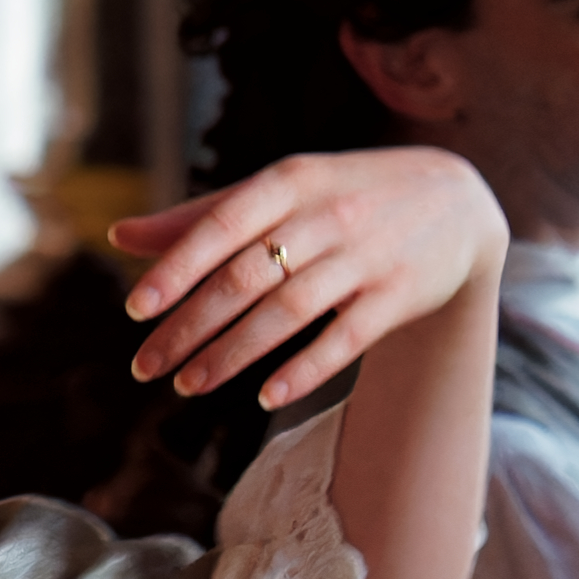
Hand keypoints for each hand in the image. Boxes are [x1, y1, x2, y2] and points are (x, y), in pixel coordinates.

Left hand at [111, 147, 507, 410]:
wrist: (457, 202)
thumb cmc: (344, 197)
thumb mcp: (281, 190)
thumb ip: (203, 215)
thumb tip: (120, 235)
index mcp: (290, 181)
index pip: (221, 225)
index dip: (176, 269)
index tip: (134, 310)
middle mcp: (327, 215)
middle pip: (245, 278)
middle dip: (189, 326)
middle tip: (146, 366)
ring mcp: (366, 256)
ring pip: (287, 313)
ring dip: (232, 355)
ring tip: (188, 387)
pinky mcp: (398, 295)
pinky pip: (345, 339)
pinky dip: (304, 370)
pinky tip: (265, 398)